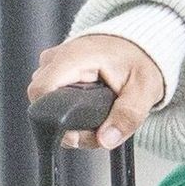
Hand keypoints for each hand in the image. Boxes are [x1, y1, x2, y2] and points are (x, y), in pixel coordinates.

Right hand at [27, 34, 165, 148]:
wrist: (141, 45)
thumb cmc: (141, 59)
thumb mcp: (144, 89)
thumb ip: (127, 116)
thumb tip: (106, 139)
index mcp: (74, 57)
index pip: (40, 92)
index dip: (54, 120)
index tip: (78, 134)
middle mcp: (58, 58)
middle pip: (43, 103)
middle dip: (69, 126)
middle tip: (98, 128)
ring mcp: (55, 63)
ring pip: (47, 103)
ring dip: (71, 119)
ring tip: (100, 117)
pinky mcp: (58, 70)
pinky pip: (52, 96)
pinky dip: (71, 109)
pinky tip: (92, 108)